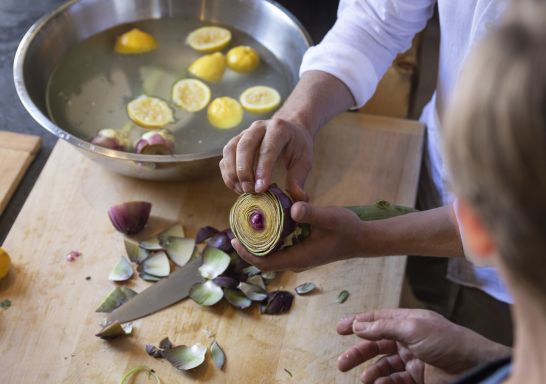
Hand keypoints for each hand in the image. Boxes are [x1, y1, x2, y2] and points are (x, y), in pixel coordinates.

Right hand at [219, 117, 312, 201]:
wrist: (289, 130)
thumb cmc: (297, 146)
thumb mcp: (304, 160)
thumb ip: (298, 179)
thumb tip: (298, 199)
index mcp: (278, 129)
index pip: (268, 148)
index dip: (263, 169)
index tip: (261, 189)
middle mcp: (258, 127)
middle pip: (244, 146)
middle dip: (244, 171)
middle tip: (250, 191)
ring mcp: (244, 133)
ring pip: (230, 150)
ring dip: (233, 173)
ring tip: (242, 191)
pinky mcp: (235, 142)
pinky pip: (225, 157)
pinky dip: (228, 174)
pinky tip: (237, 187)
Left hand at [231, 201, 365, 270]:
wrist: (362, 239)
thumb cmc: (348, 229)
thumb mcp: (329, 218)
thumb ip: (311, 213)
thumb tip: (293, 208)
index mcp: (299, 257)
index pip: (265, 263)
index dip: (246, 253)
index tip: (233, 239)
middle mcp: (296, 260)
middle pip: (264, 259)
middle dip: (248, 246)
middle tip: (236, 226)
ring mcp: (299, 256)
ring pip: (271, 253)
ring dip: (258, 241)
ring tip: (247, 222)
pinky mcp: (303, 249)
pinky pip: (280, 246)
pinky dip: (270, 237)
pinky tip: (267, 220)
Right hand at [336, 309, 510, 382]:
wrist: (475, 367)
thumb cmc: (449, 341)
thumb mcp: (413, 328)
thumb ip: (384, 327)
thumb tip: (359, 325)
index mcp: (407, 322)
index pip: (377, 320)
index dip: (357, 323)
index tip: (339, 329)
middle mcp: (408, 339)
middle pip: (377, 344)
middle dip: (359, 352)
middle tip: (342, 362)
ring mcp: (413, 359)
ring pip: (384, 365)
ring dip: (371, 371)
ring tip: (363, 378)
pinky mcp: (419, 378)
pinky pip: (396, 380)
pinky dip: (384, 382)